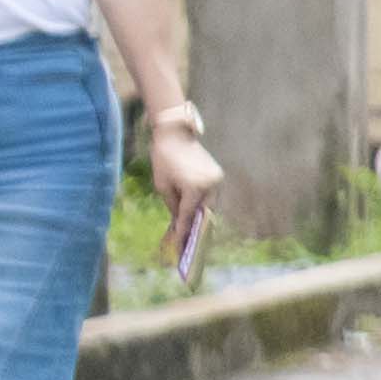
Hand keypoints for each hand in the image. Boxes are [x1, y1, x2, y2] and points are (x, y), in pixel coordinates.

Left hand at [145, 115, 227, 234]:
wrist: (175, 135)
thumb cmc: (163, 159)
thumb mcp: (162, 185)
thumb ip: (173, 205)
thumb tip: (180, 221)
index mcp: (195, 188)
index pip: (188, 215)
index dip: (184, 231)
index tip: (181, 244)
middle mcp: (210, 185)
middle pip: (204, 213)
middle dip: (196, 226)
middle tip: (187, 239)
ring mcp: (217, 180)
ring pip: (210, 205)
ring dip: (201, 214)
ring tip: (191, 226)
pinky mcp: (218, 175)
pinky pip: (211, 195)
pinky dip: (203, 203)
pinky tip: (196, 210)